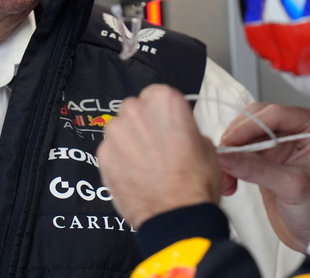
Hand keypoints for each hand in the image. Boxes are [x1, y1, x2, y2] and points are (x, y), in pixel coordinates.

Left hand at [98, 83, 221, 227]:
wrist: (177, 217)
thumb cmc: (195, 183)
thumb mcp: (205, 145)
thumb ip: (185, 129)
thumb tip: (177, 133)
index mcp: (165, 101)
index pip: (156, 94)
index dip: (161, 112)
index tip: (165, 124)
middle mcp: (137, 111)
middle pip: (134, 109)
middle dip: (142, 124)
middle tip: (156, 146)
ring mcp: (117, 133)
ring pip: (119, 129)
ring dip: (128, 141)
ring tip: (144, 163)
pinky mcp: (103, 156)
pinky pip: (109, 150)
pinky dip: (118, 160)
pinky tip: (133, 175)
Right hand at [218, 103, 309, 251]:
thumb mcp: (291, 187)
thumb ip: (257, 169)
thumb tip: (226, 155)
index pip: (277, 114)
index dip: (250, 125)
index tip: (230, 141)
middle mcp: (296, 128)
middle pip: (256, 118)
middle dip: (237, 139)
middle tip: (224, 159)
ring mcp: (280, 140)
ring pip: (245, 133)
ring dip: (231, 153)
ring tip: (226, 177)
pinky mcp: (265, 154)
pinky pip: (241, 149)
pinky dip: (231, 162)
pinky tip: (229, 179)